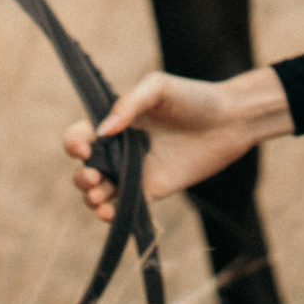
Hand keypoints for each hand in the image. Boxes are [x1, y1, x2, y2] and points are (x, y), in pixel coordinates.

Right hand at [59, 68, 295, 221]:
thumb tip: (102, 132)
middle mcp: (121, 149)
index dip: (74, 143)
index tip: (83, 149)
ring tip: (99, 197)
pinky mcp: (152, 190)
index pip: (81, 135)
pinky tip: (110, 214)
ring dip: (91, 198)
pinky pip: (126, 207)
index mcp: (116, 123)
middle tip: (92, 176)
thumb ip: (128, 105)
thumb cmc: (193, 97)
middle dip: (81, 176)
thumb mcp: (158, 88)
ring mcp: (135, 172)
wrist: (230, 120)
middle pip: (85, 169)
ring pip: (100, 192)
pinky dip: (112, 215)